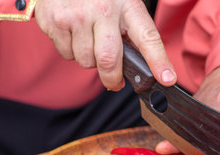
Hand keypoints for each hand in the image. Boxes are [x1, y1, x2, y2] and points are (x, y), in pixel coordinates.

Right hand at [34, 0, 176, 89]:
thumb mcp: (124, 5)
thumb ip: (133, 33)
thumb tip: (144, 69)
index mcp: (128, 6)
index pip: (147, 38)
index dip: (158, 61)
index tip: (167, 79)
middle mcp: (102, 10)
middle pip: (109, 61)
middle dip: (112, 79)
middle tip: (115, 82)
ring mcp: (75, 15)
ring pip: (86, 61)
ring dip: (90, 61)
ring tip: (90, 40)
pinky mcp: (53, 20)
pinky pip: (66, 54)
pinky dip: (71, 50)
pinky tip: (73, 32)